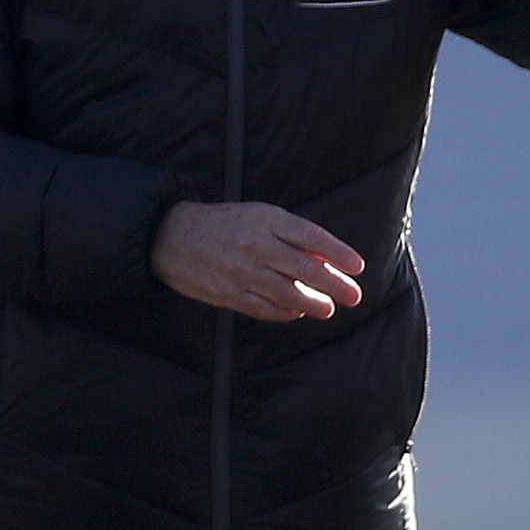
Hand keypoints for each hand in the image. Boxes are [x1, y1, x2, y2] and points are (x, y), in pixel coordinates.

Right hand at [152, 200, 366, 321]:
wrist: (171, 236)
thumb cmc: (223, 224)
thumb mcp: (256, 216)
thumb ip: (289, 235)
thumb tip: (325, 258)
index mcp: (265, 219)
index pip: (311, 237)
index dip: (338, 253)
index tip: (357, 266)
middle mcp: (256, 245)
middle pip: (305, 268)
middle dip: (334, 285)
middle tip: (353, 296)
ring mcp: (241, 271)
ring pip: (287, 293)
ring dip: (313, 304)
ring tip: (328, 309)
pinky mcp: (228, 293)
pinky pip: (264, 308)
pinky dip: (284, 313)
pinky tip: (296, 313)